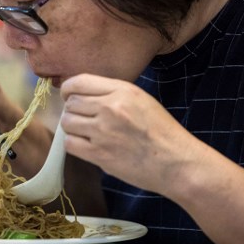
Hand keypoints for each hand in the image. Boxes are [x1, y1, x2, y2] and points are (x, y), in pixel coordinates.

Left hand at [60, 73, 205, 195]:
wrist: (176, 162)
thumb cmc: (162, 132)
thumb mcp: (142, 100)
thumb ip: (114, 94)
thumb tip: (84, 95)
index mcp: (122, 90)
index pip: (79, 82)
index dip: (68, 89)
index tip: (69, 96)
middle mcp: (110, 107)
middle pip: (71, 103)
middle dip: (73, 110)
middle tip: (83, 119)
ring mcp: (103, 131)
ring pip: (67, 122)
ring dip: (72, 128)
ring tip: (85, 133)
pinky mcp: (99, 154)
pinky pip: (70, 144)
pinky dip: (74, 144)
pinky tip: (86, 146)